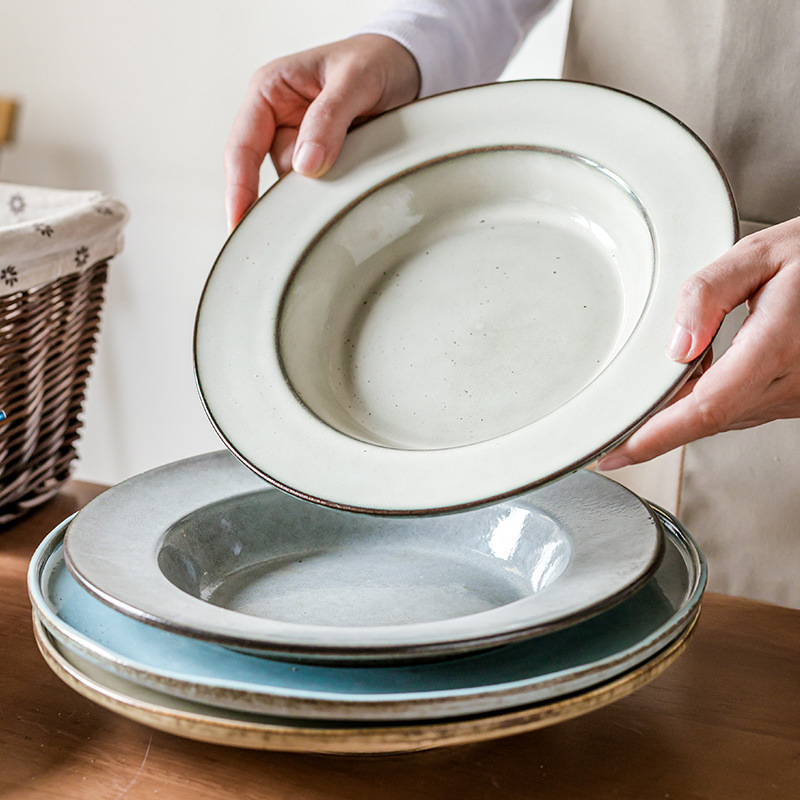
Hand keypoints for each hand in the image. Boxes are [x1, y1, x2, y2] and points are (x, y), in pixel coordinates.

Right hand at [224, 34, 419, 229]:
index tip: (238, 221)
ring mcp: (299, 144)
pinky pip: (324, 186)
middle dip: (301, 186)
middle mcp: (277, 121)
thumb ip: (328, 117)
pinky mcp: (322, 161)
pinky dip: (341, 185)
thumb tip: (303, 166)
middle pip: (275, 174)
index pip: (242, 146)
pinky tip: (359, 169)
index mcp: (269, 92)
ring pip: (302, 185)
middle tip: (334, 180)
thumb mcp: (356, 78)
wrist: (403, 66)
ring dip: (329, 184)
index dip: (238, 187)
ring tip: (360, 153)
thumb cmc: (373, 60)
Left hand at [598, 216, 799, 469]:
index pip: (706, 407)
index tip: (618, 452)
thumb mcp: (760, 255)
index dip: (657, 436)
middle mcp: (793, 380)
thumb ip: (708, 293)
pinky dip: (709, 404)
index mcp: (778, 343)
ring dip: (681, 415)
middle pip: (708, 420)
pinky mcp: (798, 398)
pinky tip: (694, 383)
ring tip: (648, 400)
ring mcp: (798, 395)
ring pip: (725, 418)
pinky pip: (743, 409)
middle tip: (612, 434)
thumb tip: (676, 344)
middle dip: (657, 429)